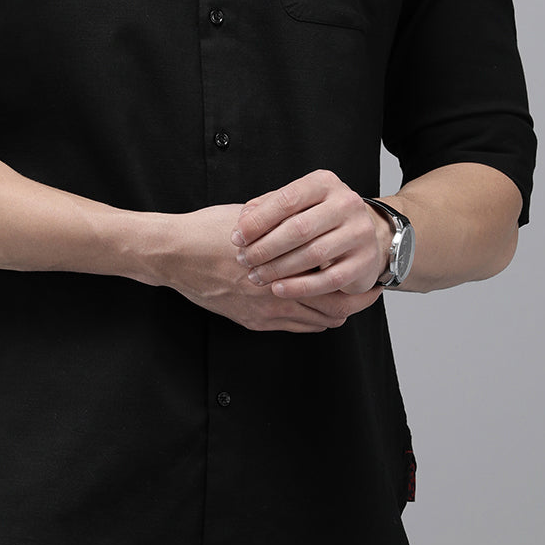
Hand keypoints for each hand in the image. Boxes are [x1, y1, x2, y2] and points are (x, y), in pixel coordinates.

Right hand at [157, 203, 365, 332]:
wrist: (173, 254)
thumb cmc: (209, 231)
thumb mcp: (253, 216)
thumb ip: (286, 224)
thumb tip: (313, 219)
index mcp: (281, 265)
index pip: (335, 284)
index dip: (358, 287)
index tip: (371, 281)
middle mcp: (275, 295)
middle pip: (332, 311)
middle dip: (352, 305)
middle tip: (364, 295)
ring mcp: (262, 312)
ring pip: (315, 323)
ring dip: (332, 314)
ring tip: (343, 302)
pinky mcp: (250, 321)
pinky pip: (292, 327)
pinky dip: (309, 320)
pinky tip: (313, 308)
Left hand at [231, 169, 390, 313]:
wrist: (365, 234)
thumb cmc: (320, 218)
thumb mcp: (296, 203)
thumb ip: (268, 207)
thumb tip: (242, 222)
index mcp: (325, 183)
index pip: (287, 200)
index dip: (258, 221)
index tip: (237, 237)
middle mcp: (346, 204)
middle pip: (299, 228)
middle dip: (265, 247)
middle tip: (244, 260)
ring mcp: (359, 233)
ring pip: (312, 254)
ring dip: (279, 269)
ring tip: (257, 276)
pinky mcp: (364, 262)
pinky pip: (328, 280)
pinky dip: (299, 287)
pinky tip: (278, 289)